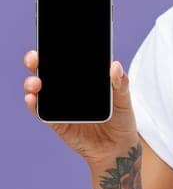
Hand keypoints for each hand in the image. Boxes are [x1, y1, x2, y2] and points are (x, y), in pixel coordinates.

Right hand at [23, 49, 140, 165]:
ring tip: (36, 83)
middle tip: (34, 58)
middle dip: (35, 62)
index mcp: (82, 79)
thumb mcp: (125, 100)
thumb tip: (114, 65)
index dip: (54, 50)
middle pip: (46, 71)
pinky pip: (42, 112)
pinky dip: (35, 105)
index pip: (65, 61)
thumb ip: (120, 84)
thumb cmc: (121, 119)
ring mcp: (60, 105)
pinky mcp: (56, 122)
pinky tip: (33, 99)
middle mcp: (67, 90)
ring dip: (32, 84)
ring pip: (39, 90)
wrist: (118, 148)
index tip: (49, 41)